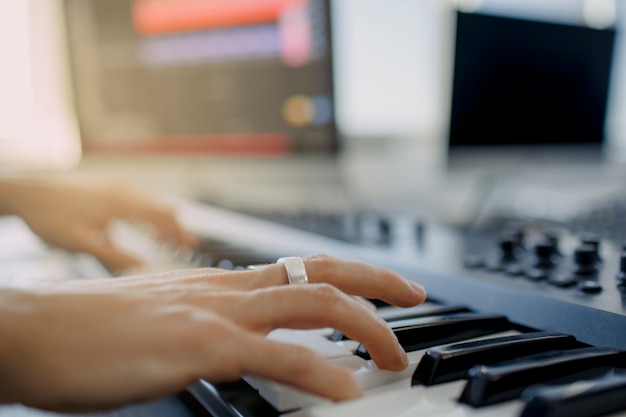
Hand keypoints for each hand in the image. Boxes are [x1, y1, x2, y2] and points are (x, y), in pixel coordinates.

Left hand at [0, 176, 197, 272]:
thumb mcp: (82, 243)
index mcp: (121, 204)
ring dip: (162, 220)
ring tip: (165, 240)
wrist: (25, 191)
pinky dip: (149, 212)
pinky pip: (138, 198)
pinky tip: (143, 226)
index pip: (163, 217)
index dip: (179, 233)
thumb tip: (141, 267)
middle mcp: (123, 190)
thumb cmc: (50, 217)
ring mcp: (116, 184)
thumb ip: (114, 255)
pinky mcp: (108, 184)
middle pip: (162, 207)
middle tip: (185, 247)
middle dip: (176, 227)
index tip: (189, 248)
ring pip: (151, 201)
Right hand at [1, 255, 425, 411]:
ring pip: (310, 304)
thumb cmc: (94, 329)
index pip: (301, 266)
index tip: (384, 286)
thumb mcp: (166, 314)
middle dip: (376, 284)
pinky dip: (317, 371)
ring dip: (364, 326)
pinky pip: (271, 354)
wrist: (38, 329)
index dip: (350, 272)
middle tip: (414, 298)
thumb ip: (209, 320)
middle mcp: (226, 288)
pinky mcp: (195, 347)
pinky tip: (347, 389)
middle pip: (321, 273)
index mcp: (220, 283)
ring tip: (394, 356)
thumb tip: (241, 335)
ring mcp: (214, 314)